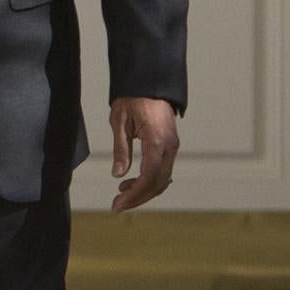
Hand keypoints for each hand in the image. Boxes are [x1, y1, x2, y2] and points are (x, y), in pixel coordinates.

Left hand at [108, 97, 177, 211]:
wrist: (149, 83)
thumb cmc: (133, 98)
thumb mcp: (119, 122)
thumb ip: (120, 150)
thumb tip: (118, 174)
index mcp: (157, 141)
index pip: (148, 177)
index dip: (134, 194)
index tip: (118, 204)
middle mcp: (169, 146)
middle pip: (158, 183)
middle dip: (138, 197)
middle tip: (117, 205)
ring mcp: (172, 146)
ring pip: (162, 179)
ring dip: (143, 190)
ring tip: (121, 192)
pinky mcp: (170, 145)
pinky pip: (163, 169)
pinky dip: (150, 180)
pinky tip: (134, 182)